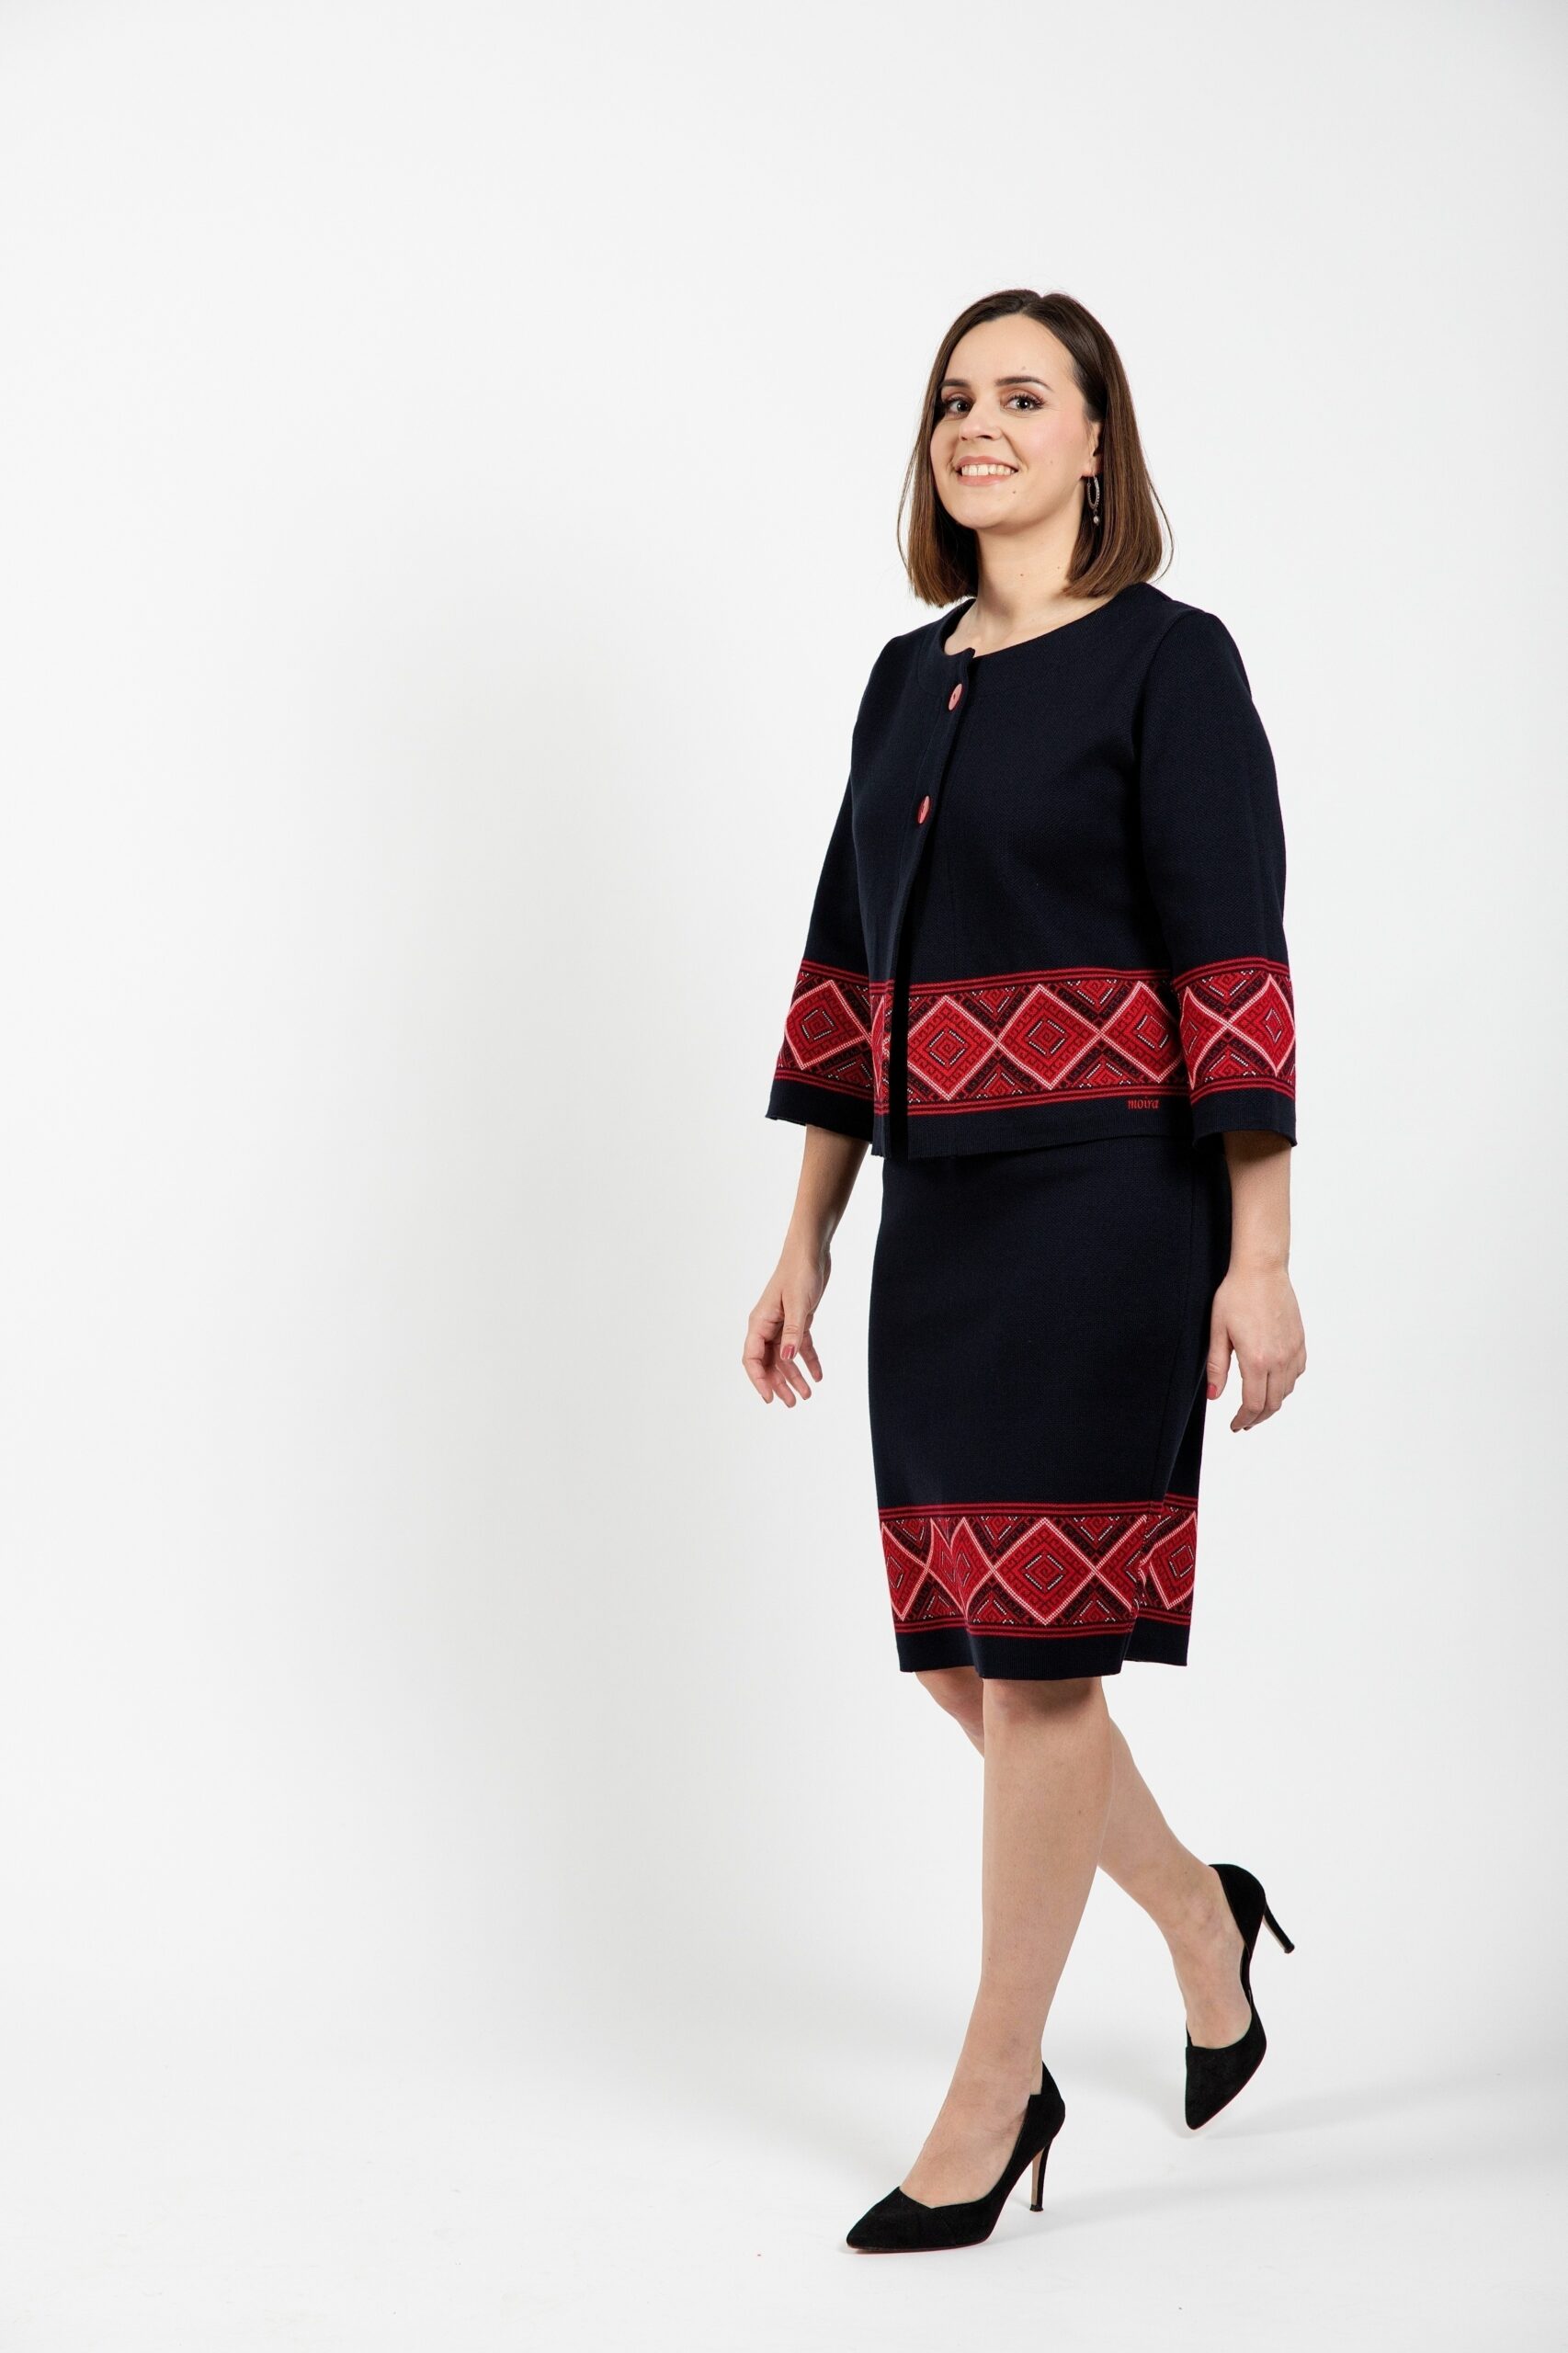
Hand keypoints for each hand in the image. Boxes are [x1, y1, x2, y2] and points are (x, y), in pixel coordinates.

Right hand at [742, 1240, 829, 1405]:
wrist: (811, 1251)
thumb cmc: (799, 1272)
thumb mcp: (797, 1304)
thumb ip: (792, 1332)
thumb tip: (787, 1358)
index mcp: (760, 1322)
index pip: (752, 1358)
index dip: (759, 1380)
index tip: (770, 1397)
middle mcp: (767, 1325)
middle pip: (768, 1362)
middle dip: (779, 1384)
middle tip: (792, 1403)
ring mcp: (782, 1323)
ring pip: (785, 1357)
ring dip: (794, 1376)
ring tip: (807, 1395)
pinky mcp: (798, 1319)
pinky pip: (800, 1345)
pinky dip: (809, 1361)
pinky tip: (818, 1375)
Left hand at [1206, 1262, 1305, 1431]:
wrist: (1262, 1270)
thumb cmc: (1236, 1295)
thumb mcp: (1218, 1331)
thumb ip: (1217, 1367)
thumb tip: (1215, 1396)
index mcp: (1256, 1359)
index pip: (1253, 1404)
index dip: (1243, 1420)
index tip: (1235, 1426)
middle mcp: (1279, 1359)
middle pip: (1273, 1403)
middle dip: (1258, 1417)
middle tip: (1244, 1422)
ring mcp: (1293, 1350)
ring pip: (1287, 1390)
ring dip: (1272, 1402)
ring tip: (1257, 1405)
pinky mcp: (1300, 1341)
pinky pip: (1297, 1373)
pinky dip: (1286, 1384)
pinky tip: (1274, 1382)